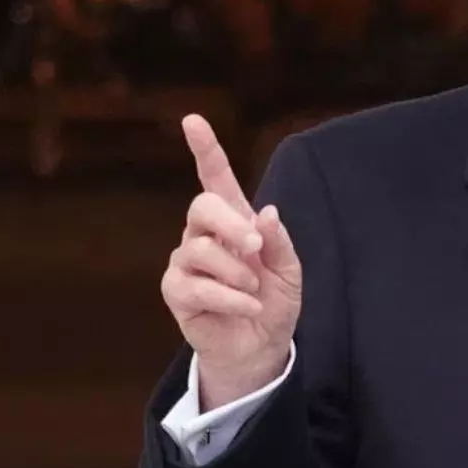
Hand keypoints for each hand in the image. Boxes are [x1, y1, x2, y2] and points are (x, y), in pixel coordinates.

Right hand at [160, 115, 302, 409]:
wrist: (261, 347)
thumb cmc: (274, 301)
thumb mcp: (290, 270)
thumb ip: (280, 241)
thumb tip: (266, 212)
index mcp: (234, 221)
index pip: (214, 178)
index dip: (204, 149)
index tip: (192, 120)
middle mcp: (204, 235)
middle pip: (202, 206)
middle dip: (231, 225)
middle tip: (256, 249)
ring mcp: (186, 262)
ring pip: (198, 249)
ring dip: (236, 272)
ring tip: (254, 290)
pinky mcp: (177, 291)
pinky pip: (196, 286)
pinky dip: (229, 298)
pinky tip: (247, 306)